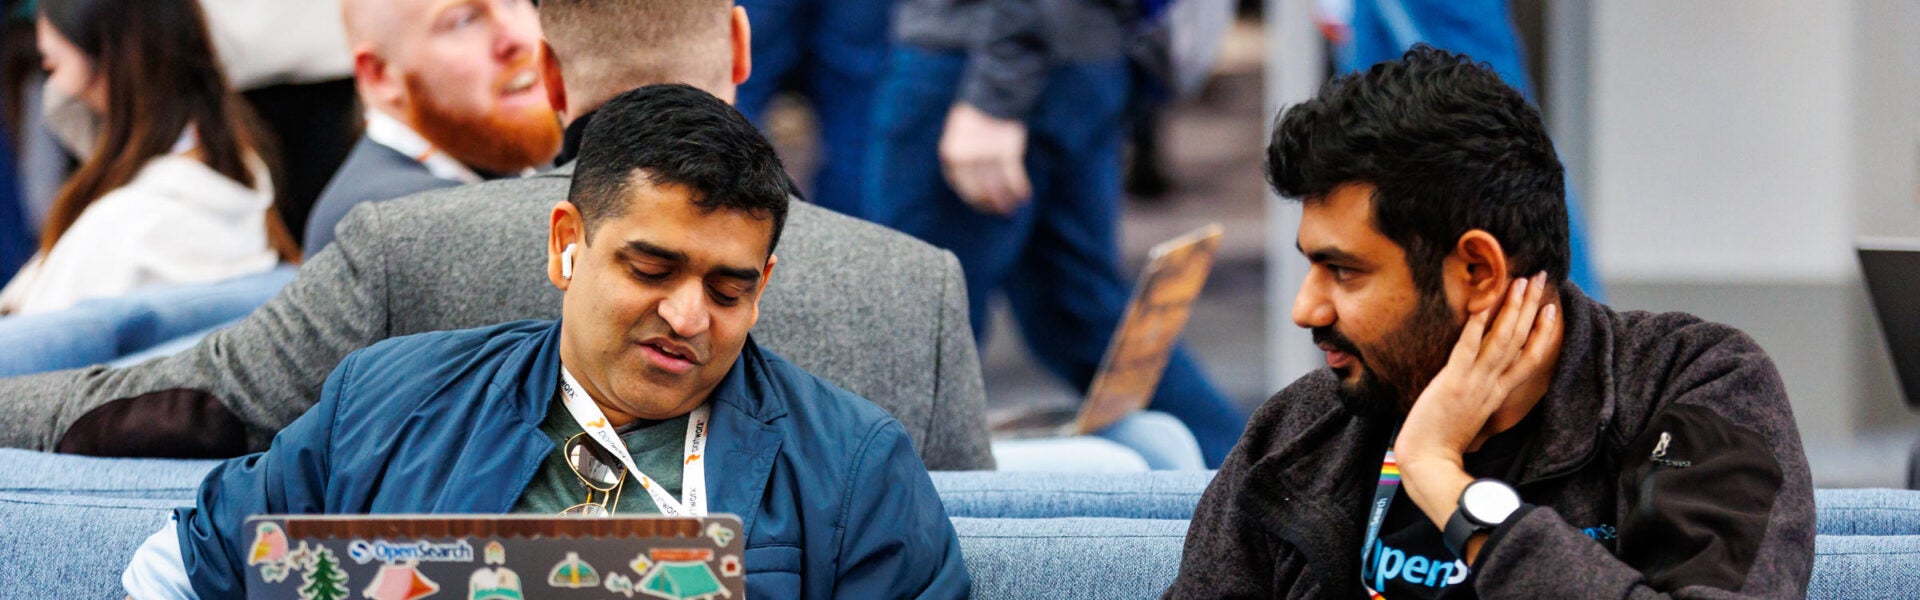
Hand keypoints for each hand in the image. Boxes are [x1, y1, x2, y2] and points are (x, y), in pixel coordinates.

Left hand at [938, 103, 1031, 215]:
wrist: (994, 88)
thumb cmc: (977, 110)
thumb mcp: (959, 132)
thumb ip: (962, 154)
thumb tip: (974, 179)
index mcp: (950, 153)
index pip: (960, 186)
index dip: (972, 198)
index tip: (982, 203)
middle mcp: (966, 157)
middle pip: (977, 191)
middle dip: (989, 204)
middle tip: (999, 210)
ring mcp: (986, 154)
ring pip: (996, 187)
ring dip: (1005, 201)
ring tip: (1012, 208)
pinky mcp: (1006, 150)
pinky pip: (1013, 177)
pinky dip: (1020, 188)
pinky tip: (1024, 196)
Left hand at [1395, 272, 1561, 542]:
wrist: (1428, 462)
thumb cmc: (1444, 442)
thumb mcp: (1473, 416)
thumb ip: (1482, 398)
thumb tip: (1484, 385)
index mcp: (1500, 395)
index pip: (1531, 359)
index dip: (1544, 332)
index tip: (1552, 308)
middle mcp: (1493, 386)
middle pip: (1519, 340)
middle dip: (1530, 306)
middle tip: (1539, 276)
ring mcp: (1474, 383)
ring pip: (1501, 340)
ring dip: (1511, 309)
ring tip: (1519, 281)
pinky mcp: (1452, 382)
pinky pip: (1467, 349)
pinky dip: (1476, 327)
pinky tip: (1482, 305)